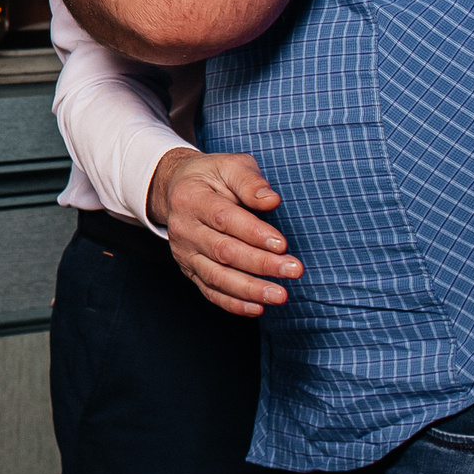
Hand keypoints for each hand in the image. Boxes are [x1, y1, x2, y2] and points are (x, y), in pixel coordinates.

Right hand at [147, 147, 302, 316]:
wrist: (179, 189)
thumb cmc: (213, 176)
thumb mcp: (230, 165)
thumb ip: (249, 181)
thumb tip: (271, 201)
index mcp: (192, 198)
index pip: (224, 219)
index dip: (254, 233)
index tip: (282, 244)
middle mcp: (184, 229)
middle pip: (223, 251)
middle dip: (260, 264)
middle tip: (294, 270)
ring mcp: (185, 253)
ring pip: (216, 277)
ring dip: (250, 290)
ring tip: (280, 295)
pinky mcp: (189, 270)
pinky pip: (210, 291)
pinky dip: (233, 303)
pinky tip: (258, 307)